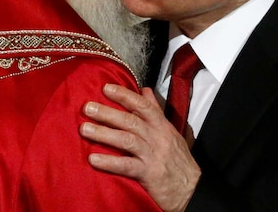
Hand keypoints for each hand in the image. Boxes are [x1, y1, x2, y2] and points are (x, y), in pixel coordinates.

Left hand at [80, 84, 200, 211]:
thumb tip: (145, 91)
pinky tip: (93, 159)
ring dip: (104, 134)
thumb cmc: (179, 161)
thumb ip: (155, 111)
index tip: (106, 88)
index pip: (143, 105)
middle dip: (107, 113)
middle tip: (87, 107)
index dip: (124, 95)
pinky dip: (109, 162)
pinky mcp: (148, 174)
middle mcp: (157, 137)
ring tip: (84, 130)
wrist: (193, 189)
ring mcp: (153, 155)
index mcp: (162, 126)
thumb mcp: (170, 132)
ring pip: (126, 140)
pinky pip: (126, 166)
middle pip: (130, 121)